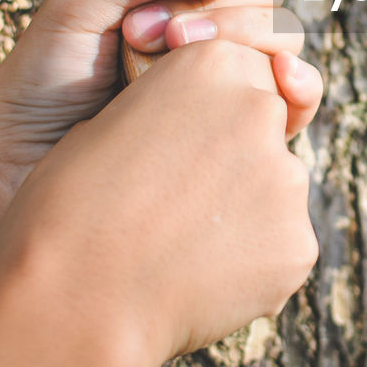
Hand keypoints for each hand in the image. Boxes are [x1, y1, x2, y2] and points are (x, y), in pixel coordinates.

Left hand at [0, 0, 322, 193]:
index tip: (151, 3)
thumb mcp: (79, 0)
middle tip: (145, 41)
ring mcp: (234, 75)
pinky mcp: (246, 128)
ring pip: (286, 37)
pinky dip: (301, 85)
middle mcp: (215, 24)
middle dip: (216, 10)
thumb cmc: (41, 87)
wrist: (24, 175)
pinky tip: (278, 84)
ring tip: (172, 77)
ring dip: (242, 46)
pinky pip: (301, 98)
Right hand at [0, 41, 318, 366]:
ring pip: (276, 188)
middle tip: (178, 201)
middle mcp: (259, 110)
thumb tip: (199, 131)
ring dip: (243, 210)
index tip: (179, 144)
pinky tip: (197, 278)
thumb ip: (173, 111)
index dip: (208, 111)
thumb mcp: (110, 124)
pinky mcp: (297, 241)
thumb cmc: (68, 211)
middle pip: (266, 126)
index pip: (239, 72)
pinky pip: (280, 245)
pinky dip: (250, 261)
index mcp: (208, 64)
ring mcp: (286, 178)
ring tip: (177, 247)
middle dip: (235, 156)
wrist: (73, 302)